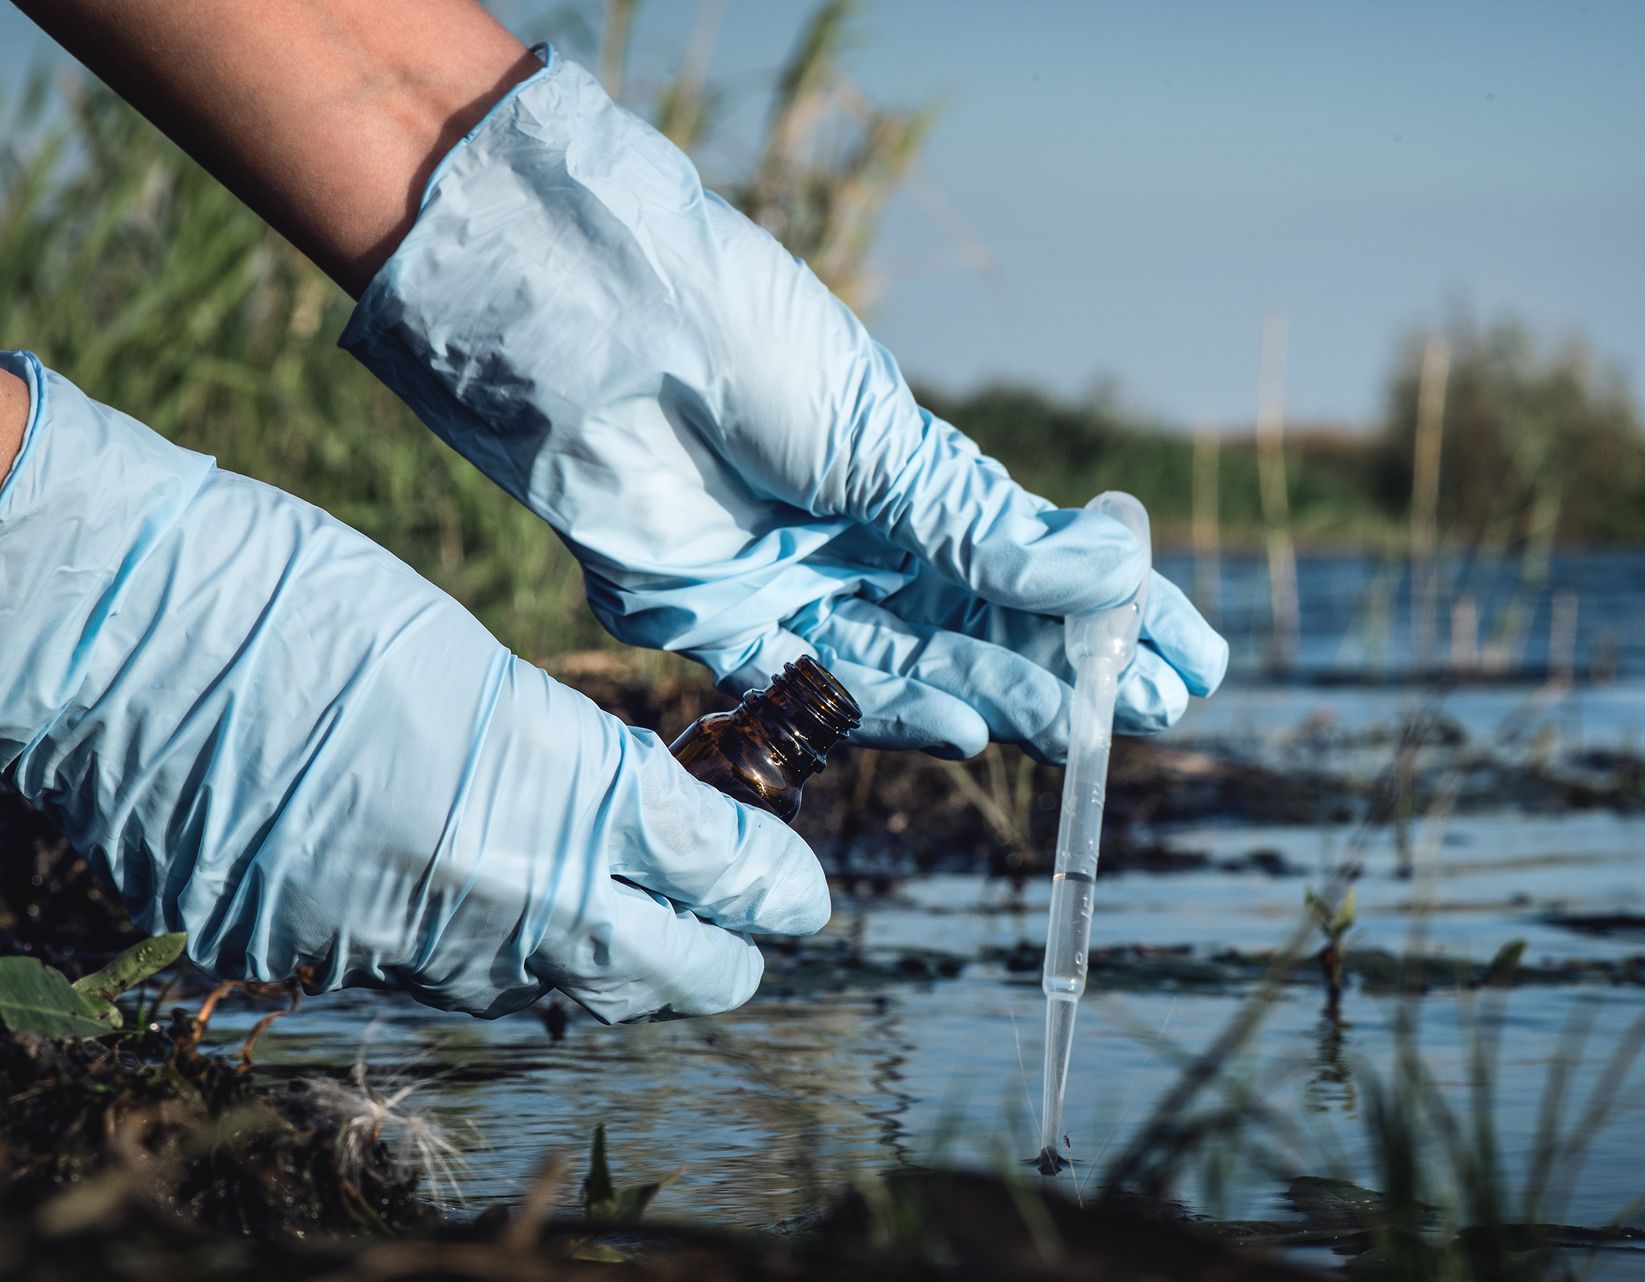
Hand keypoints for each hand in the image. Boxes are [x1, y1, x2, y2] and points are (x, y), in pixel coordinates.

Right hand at [0, 351, 826, 1021]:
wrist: (124, 633)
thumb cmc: (306, 597)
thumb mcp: (478, 664)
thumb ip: (573, 763)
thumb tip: (645, 826)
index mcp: (557, 790)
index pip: (717, 872)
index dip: (775, 886)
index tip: (801, 890)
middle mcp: (496, 895)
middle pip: (668, 975)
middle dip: (722, 955)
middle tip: (742, 923)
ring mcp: (402, 944)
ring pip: (560, 995)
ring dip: (613, 966)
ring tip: (638, 925)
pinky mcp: (317, 961)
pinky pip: (444, 986)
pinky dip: (494, 958)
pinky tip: (498, 916)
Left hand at [343, 50, 1226, 761]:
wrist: (600, 330)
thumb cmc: (746, 344)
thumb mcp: (884, 438)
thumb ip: (984, 529)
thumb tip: (1117, 573)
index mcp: (908, 476)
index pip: (1035, 561)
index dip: (1115, 611)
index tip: (1193, 654)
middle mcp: (860, 539)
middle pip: (986, 627)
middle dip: (1076, 669)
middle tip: (1158, 710)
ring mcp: (796, 587)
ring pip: (921, 667)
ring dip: (1006, 698)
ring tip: (1086, 727)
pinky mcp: (723, 630)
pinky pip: (825, 690)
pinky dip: (901, 713)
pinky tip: (974, 729)